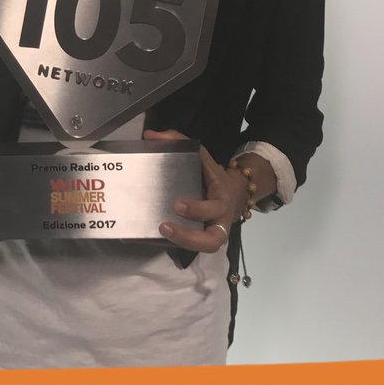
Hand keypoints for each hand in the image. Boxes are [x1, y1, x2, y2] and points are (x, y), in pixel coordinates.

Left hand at [144, 128, 245, 252]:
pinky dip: (171, 244)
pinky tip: (149, 236)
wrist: (235, 195)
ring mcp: (211, 234)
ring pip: (204, 249)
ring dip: (181, 244)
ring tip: (159, 233)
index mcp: (221, 200)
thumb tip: (150, 135)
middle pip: (212, 240)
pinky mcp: (200, 240)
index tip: (178, 204)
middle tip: (165, 226)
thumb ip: (179, 142)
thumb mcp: (203, 158)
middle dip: (189, 237)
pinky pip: (190, 249)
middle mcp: (218, 221)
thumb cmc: (214, 177)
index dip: (198, 209)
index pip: (214, 208)